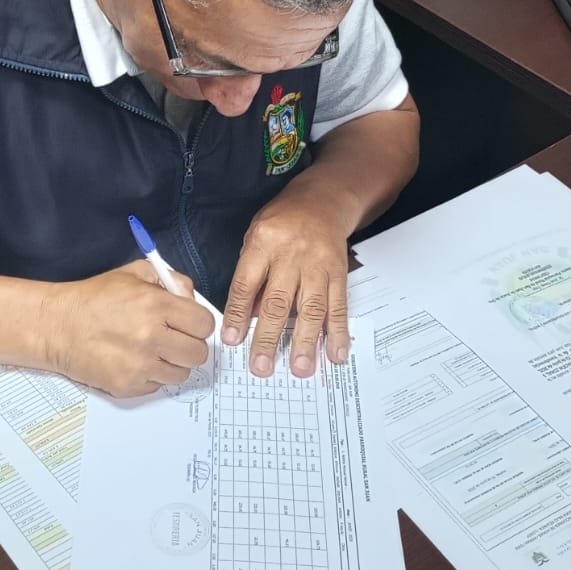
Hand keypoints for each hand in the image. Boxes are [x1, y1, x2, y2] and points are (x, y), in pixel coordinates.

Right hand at [44, 261, 214, 398]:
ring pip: (181, 374)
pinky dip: (151, 375)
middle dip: (189, 345)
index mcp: (155, 305)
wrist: (55, 326)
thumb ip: (171, 282)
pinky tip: (134, 361)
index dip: (198, 323)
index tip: (189, 324)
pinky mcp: (127, 386)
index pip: (204, 324)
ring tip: (151, 350)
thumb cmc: (93, 298)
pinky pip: (158, 386)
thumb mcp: (133, 274)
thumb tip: (193, 302)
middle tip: (173, 339)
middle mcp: (150, 337)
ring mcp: (139, 366)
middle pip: (198, 353)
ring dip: (172, 363)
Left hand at [223, 196, 350, 379]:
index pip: (246, 283)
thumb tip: (244, 319)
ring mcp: (318, 265)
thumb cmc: (283, 222)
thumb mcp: (256, 238)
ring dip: (306, 341)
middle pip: (278, 301)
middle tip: (261, 366)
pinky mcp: (339, 274)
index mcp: (264, 243)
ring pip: (311, 307)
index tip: (232, 340)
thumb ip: (251, 276)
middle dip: (269, 337)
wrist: (323, 201)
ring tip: (301, 368)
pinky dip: (338, 333)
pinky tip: (336, 353)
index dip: (237, 314)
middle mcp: (292, 255)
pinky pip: (338, 306)